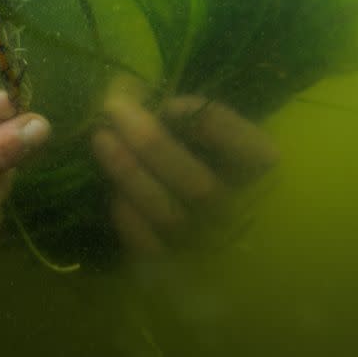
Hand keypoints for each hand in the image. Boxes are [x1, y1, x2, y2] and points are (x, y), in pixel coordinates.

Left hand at [92, 77, 278, 255]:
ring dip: (129, 172)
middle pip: (197, 185)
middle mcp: (235, 213)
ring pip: (168, 214)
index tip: (171, 104)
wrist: (162, 196)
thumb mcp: (181, 118)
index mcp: (257, 173)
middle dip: (150, 143)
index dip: (214, 126)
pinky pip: (147, 247)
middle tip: (113, 109)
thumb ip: (167, 105)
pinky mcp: (168, 263)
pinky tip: (112, 192)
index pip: (253, 153)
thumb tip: (129, 93)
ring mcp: (202, 242)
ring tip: (101, 137)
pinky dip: (128, 218)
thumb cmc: (177, 143)